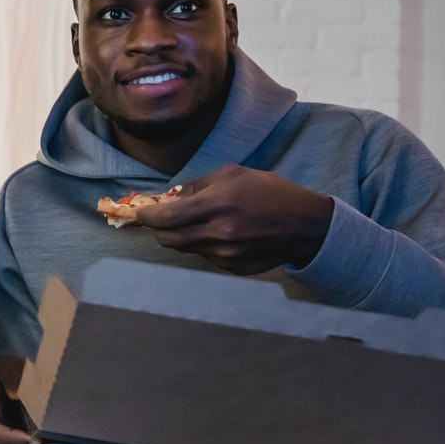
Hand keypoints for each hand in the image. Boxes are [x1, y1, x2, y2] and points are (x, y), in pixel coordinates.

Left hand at [134, 163, 333, 274]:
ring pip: (185, 248)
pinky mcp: (232, 268)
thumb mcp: (234, 174)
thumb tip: (170, 197)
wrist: (306, 226)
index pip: (166, 217)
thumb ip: (198, 185)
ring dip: (182, 235)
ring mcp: (226, 254)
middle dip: (158, 228)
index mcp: (219, 204)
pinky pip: (204, 256)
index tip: (138, 212)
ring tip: (199, 221)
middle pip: (167, 238)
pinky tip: (221, 233)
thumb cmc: (270, 192)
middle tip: (159, 218)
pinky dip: (203, 244)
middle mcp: (220, 233)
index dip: (145, 216)